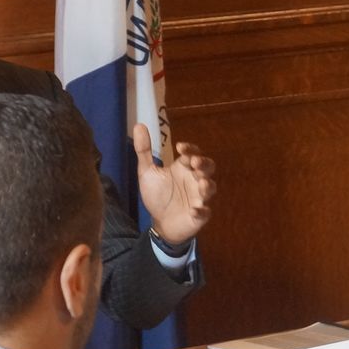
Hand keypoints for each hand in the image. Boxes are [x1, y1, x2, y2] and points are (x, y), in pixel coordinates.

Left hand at [133, 124, 215, 245]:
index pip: (193, 153)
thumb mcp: (147, 172)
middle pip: (207, 168)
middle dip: (204, 164)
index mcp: (183, 168)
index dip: (190, 149)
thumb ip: (144, 150)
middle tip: (194, 163)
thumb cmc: (157, 195)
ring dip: (207, 186)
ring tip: (201, 183)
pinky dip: (201, 212)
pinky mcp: (199, 215)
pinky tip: (194, 211)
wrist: (160, 223)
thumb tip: (138, 125)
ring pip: (210, 188)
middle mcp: (194, 180)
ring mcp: (199, 198)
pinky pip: (205, 213)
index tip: (180, 147)